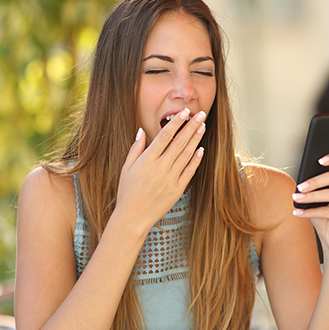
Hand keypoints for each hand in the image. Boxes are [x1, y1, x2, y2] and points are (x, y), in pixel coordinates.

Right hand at [116, 108, 206, 231]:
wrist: (133, 217)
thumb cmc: (127, 191)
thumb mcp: (126, 168)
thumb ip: (136, 148)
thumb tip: (141, 130)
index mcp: (147, 160)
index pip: (164, 136)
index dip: (176, 123)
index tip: (184, 112)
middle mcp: (161, 168)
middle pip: (179, 142)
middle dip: (191, 126)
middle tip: (200, 114)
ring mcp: (171, 179)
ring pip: (187, 155)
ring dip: (196, 139)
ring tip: (202, 126)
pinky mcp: (178, 189)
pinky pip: (189, 171)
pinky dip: (196, 160)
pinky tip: (201, 149)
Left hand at [291, 151, 328, 255]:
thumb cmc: (324, 218)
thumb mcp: (316, 200)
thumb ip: (312, 188)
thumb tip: (299, 182)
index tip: (319, 160)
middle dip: (315, 181)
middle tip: (300, 186)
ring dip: (310, 196)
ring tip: (296, 199)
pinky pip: (327, 211)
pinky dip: (310, 212)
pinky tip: (298, 213)